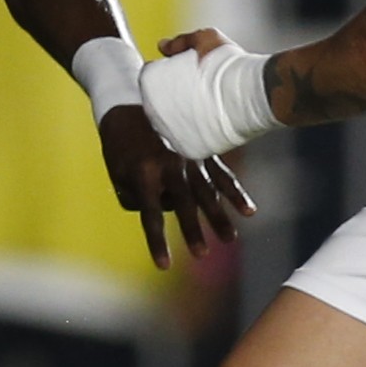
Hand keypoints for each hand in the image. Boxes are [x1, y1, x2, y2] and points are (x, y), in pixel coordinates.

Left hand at [102, 104, 252, 265]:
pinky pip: (221, 174)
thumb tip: (159, 213)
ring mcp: (188, 157)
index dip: (157, 242)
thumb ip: (134, 198)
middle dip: (193, 230)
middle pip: (184, 204)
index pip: (151, 216)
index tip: (165, 266)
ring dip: (218, 216)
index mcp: (144, 172)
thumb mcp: (116, 172)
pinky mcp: (200, 150)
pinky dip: (235, 193)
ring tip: (229, 240)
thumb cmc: (119, 142)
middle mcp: (169, 165)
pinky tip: (249, 211)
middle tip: (201, 254)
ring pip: (207, 191)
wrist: (130, 101)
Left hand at [142, 29, 281, 157]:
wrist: (251, 92)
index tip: (187, 74)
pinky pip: (187, 141)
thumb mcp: (203, 38)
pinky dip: (196, 133)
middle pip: (159, 103)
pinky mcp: (186, 149)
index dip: (170, 74)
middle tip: (200, 89)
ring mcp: (168, 133)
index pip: (150, 78)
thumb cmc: (228, 64)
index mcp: (149, 81)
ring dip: (184, 115)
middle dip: (174, 96)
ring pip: (172, 125)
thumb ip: (180, 42)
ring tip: (208, 104)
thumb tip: (163, 46)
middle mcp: (152, 110)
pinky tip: (211, 120)